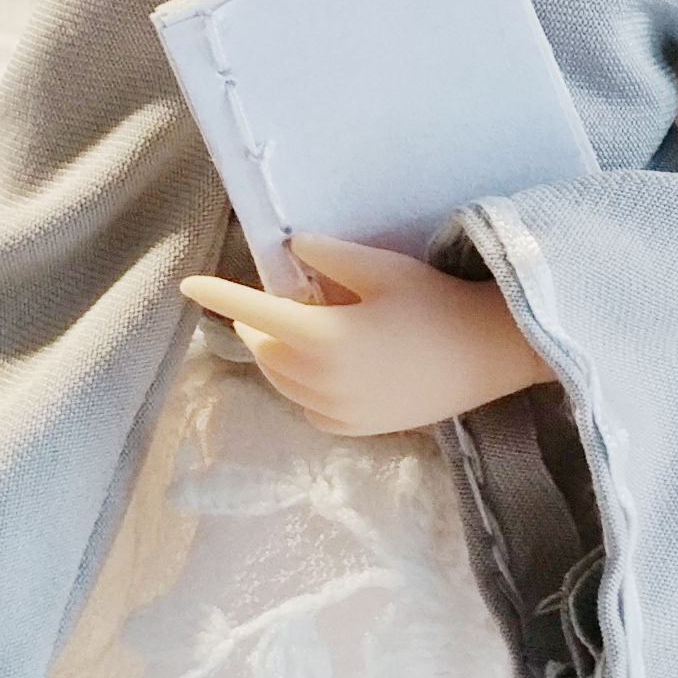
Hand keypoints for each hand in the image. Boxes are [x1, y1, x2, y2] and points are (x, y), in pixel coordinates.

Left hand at [179, 233, 549, 438]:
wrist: (487, 356)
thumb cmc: (436, 304)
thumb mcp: (381, 269)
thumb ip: (329, 258)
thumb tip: (293, 249)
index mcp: (323, 337)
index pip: (252, 313)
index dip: (219, 295)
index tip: (190, 284)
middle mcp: (321, 381)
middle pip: (263, 348)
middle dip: (259, 320)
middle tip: (286, 293)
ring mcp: (337, 411)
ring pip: (281, 379)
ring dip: (278, 351)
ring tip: (307, 324)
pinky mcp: (355, 428)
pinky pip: (306, 404)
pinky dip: (300, 382)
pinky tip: (327, 361)